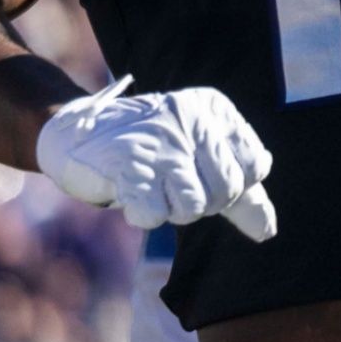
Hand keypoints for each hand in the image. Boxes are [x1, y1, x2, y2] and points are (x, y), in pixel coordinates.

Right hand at [36, 76, 276, 239]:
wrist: (73, 134)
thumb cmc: (148, 150)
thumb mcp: (201, 159)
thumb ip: (240, 192)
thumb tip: (267, 232)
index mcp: (215, 110)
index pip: (257, 166)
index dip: (233, 187)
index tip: (202, 176)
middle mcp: (192, 118)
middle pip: (229, 189)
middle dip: (205, 203)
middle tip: (174, 188)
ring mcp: (160, 139)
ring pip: (195, 205)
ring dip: (172, 210)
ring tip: (153, 189)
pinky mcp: (127, 162)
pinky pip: (154, 215)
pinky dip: (143, 214)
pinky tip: (131, 192)